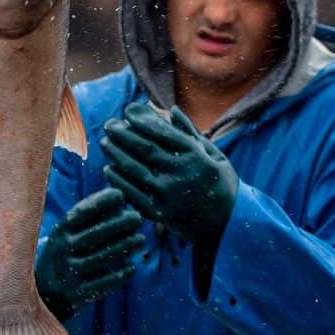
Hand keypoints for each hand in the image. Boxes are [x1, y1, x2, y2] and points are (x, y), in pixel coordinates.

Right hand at [35, 188, 145, 319]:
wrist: (45, 291)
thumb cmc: (66, 252)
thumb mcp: (68, 233)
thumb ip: (90, 216)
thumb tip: (120, 197)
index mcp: (60, 232)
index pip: (80, 213)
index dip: (101, 202)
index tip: (121, 195)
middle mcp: (62, 251)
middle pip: (93, 235)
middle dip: (118, 224)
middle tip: (138, 218)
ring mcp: (69, 273)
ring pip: (100, 259)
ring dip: (123, 248)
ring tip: (141, 240)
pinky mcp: (77, 293)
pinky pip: (101, 284)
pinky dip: (118, 276)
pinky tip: (132, 267)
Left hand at [102, 104, 236, 245]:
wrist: (229, 225)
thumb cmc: (221, 185)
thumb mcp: (215, 155)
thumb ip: (191, 133)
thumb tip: (171, 110)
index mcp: (195, 155)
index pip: (161, 133)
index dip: (141, 121)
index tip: (127, 113)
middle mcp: (180, 172)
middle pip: (144, 148)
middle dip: (123, 134)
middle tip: (109, 125)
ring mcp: (169, 194)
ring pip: (134, 169)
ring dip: (116, 154)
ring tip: (105, 143)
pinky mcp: (160, 213)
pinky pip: (133, 194)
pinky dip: (118, 181)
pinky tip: (109, 170)